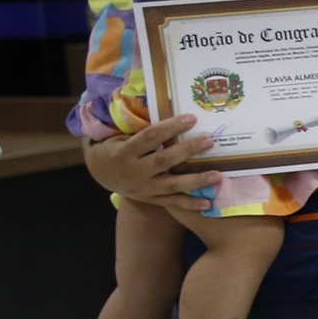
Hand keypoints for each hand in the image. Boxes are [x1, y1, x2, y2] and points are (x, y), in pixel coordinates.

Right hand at [84, 110, 211, 210]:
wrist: (99, 172)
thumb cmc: (114, 147)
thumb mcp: (120, 136)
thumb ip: (141, 131)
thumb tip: (170, 114)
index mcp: (124, 152)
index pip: (150, 137)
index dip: (171, 128)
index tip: (192, 118)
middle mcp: (133, 171)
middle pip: (163, 160)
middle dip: (187, 150)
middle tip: (210, 141)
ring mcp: (142, 188)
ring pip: (171, 185)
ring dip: (195, 180)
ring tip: (218, 175)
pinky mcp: (149, 199)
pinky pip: (171, 203)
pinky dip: (189, 204)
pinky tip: (208, 204)